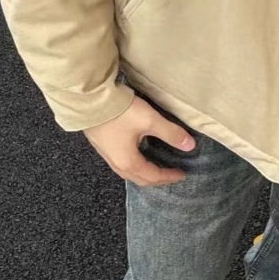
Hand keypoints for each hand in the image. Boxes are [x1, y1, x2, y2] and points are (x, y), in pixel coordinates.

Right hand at [82, 95, 196, 185]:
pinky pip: (122, 164)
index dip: (169, 177)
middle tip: (172, 175)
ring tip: (158, 168)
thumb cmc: (120, 112)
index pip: (153, 176)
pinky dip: (136, 165)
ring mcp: (107, 156)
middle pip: (140, 179)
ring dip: (145, 173)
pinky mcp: (103, 146)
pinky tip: (139, 156)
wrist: (89, 100)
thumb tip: (190, 146)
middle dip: (157, 179)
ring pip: (130, 173)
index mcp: (128, 162)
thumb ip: (171, 133)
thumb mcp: (150, 120)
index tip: (183, 174)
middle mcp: (116, 164)